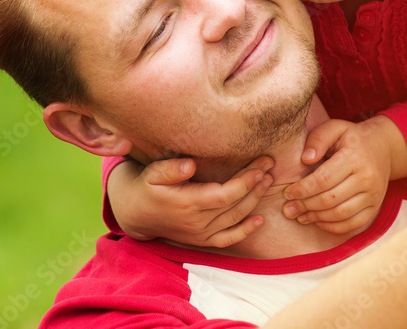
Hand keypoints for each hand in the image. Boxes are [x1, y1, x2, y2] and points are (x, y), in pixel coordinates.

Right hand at [108, 156, 273, 247]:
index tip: (260, 166)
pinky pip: (228, 239)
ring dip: (255, 201)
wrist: (136, 214)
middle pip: (235, 205)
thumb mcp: (152, 173)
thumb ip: (170, 169)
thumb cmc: (147, 187)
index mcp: (187, 204)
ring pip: (235, 220)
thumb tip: (190, 166)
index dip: (245, 182)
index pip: (225, 195)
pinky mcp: (202, 240)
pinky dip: (246, 231)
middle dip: (255, 185)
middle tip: (269, 165)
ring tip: (268, 181)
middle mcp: (197, 222)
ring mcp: (201, 234)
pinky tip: (261, 220)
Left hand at [282, 116, 406, 233]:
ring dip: (317, 218)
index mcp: (354, 158)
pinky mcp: (375, 206)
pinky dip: (334, 227)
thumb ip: (318, 139)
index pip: (323, 180)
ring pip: (341, 214)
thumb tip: (306, 159)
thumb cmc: (352, 137)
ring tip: (300, 216)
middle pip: (330, 199)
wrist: (384, 147)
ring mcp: (373, 195)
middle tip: (288, 209)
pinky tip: (318, 222)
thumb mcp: (335, 127)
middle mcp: (367, 178)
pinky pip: (354, 223)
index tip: (288, 193)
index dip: (303, 189)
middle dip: (305, 206)